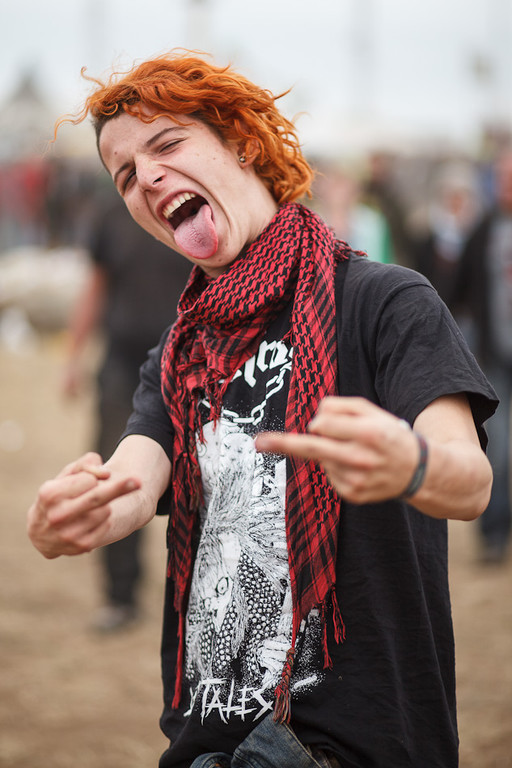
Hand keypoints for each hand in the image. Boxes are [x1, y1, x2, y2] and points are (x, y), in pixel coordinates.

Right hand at [27, 452, 140, 558]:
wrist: (42, 533)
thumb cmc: (57, 496)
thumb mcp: (65, 475)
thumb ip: (85, 464)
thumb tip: (106, 474)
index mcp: (50, 495)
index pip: (88, 480)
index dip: (92, 478)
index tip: (91, 480)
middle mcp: (57, 516)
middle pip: (97, 496)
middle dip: (119, 487)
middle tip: (138, 480)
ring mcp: (69, 534)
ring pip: (105, 510)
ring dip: (105, 504)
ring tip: (89, 507)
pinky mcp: (82, 546)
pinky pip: (107, 524)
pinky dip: (104, 518)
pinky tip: (91, 520)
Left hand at [254, 397, 418, 503]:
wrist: (418, 471)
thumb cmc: (389, 435)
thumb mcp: (372, 411)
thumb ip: (341, 407)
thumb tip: (313, 420)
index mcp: (369, 433)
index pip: (324, 425)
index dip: (320, 422)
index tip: (312, 425)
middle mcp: (362, 458)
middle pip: (312, 447)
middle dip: (282, 443)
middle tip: (259, 442)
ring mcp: (357, 480)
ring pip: (322, 459)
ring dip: (329, 452)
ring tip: (356, 453)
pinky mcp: (353, 495)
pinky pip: (329, 475)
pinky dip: (336, 468)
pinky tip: (356, 467)